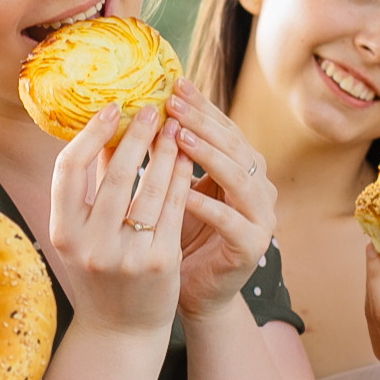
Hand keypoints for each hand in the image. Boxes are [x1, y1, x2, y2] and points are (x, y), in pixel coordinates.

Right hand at [43, 100, 192, 334]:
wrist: (120, 332)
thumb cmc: (100, 276)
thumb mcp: (82, 236)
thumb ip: (91, 187)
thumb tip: (104, 131)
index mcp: (62, 233)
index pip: (67, 170)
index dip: (89, 135)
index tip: (110, 109)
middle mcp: (90, 245)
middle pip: (114, 175)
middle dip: (136, 135)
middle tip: (151, 109)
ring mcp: (126, 256)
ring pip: (150, 189)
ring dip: (164, 152)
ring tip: (175, 128)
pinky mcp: (160, 263)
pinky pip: (174, 209)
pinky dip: (181, 180)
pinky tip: (186, 159)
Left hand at [164, 79, 279, 320]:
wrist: (193, 294)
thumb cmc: (175, 239)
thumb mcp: (164, 192)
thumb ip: (155, 159)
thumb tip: (118, 118)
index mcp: (240, 170)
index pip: (223, 128)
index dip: (200, 107)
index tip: (173, 85)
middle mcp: (257, 188)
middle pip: (234, 145)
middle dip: (202, 123)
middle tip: (174, 103)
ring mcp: (261, 218)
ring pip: (240, 178)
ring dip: (208, 156)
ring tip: (178, 138)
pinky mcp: (254, 247)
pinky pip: (231, 222)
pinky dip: (209, 207)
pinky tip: (184, 195)